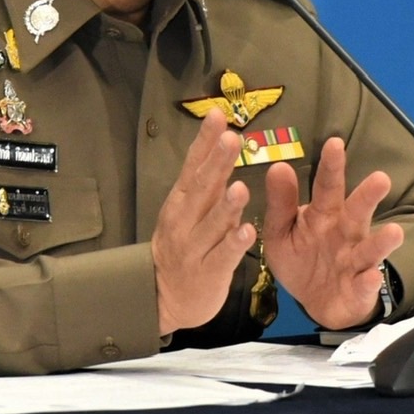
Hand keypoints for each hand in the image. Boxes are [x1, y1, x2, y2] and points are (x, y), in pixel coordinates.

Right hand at [151, 109, 255, 334]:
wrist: (165, 298)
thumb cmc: (186, 245)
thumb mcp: (191, 211)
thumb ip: (208, 182)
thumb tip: (225, 142)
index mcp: (180, 202)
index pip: (192, 166)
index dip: (204, 142)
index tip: (217, 115)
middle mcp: (183, 222)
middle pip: (201, 190)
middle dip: (216, 164)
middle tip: (231, 140)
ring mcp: (193, 249)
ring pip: (211, 225)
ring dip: (225, 207)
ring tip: (240, 187)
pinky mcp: (207, 274)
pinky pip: (222, 258)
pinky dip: (233, 244)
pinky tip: (247, 231)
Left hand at [261, 136, 404, 329]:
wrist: (315, 301)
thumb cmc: (301, 258)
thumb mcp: (281, 232)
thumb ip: (280, 204)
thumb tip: (278, 166)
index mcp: (324, 215)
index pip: (327, 186)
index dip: (331, 166)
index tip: (335, 143)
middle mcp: (345, 232)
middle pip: (358, 212)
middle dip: (368, 197)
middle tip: (381, 179)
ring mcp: (355, 260)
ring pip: (370, 248)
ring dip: (382, 241)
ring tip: (395, 232)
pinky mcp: (359, 288)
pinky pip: (365, 284)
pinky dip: (369, 282)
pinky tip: (372, 276)